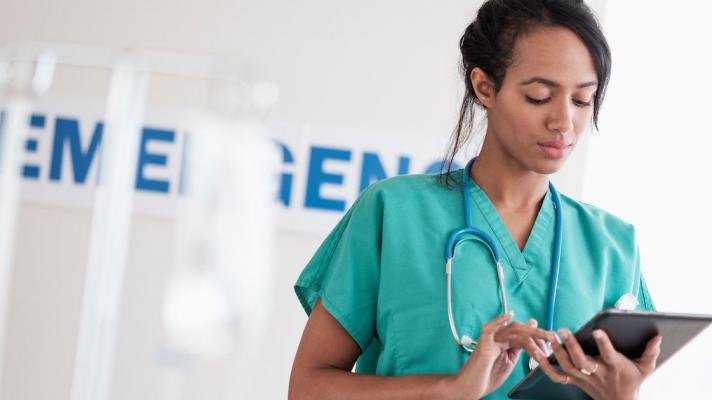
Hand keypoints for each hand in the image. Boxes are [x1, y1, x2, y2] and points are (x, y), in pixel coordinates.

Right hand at [452, 312, 550, 398]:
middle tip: (553, 337)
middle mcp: (498, 338)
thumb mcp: (509, 362)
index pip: (524, 335)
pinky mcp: (483, 344)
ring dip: (530, 331)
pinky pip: (489, 329)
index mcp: (505, 343)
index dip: (539, 338)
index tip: (551, 344)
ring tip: (544, 335)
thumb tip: (530, 331)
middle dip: (538, 333)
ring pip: (511, 329)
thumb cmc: (486, 377)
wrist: (471, 387)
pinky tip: (508, 316)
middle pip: (520, 330)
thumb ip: (520, 347)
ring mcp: (490, 340)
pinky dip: (497, 321)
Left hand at [534, 328, 661, 399]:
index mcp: (614, 367)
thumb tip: (658, 337)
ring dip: (556, 352)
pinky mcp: (574, 381)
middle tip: (562, 330)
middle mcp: (597, 373)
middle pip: (581, 361)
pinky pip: (556, 376)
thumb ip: (651, 352)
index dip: (604, 343)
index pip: (609, 355)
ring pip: (567, 367)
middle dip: (571, 346)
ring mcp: (583, 378)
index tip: (598, 331)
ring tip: (549, 336)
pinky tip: (537, 353)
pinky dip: (545, 366)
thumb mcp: (645, 368)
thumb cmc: (632, 381)